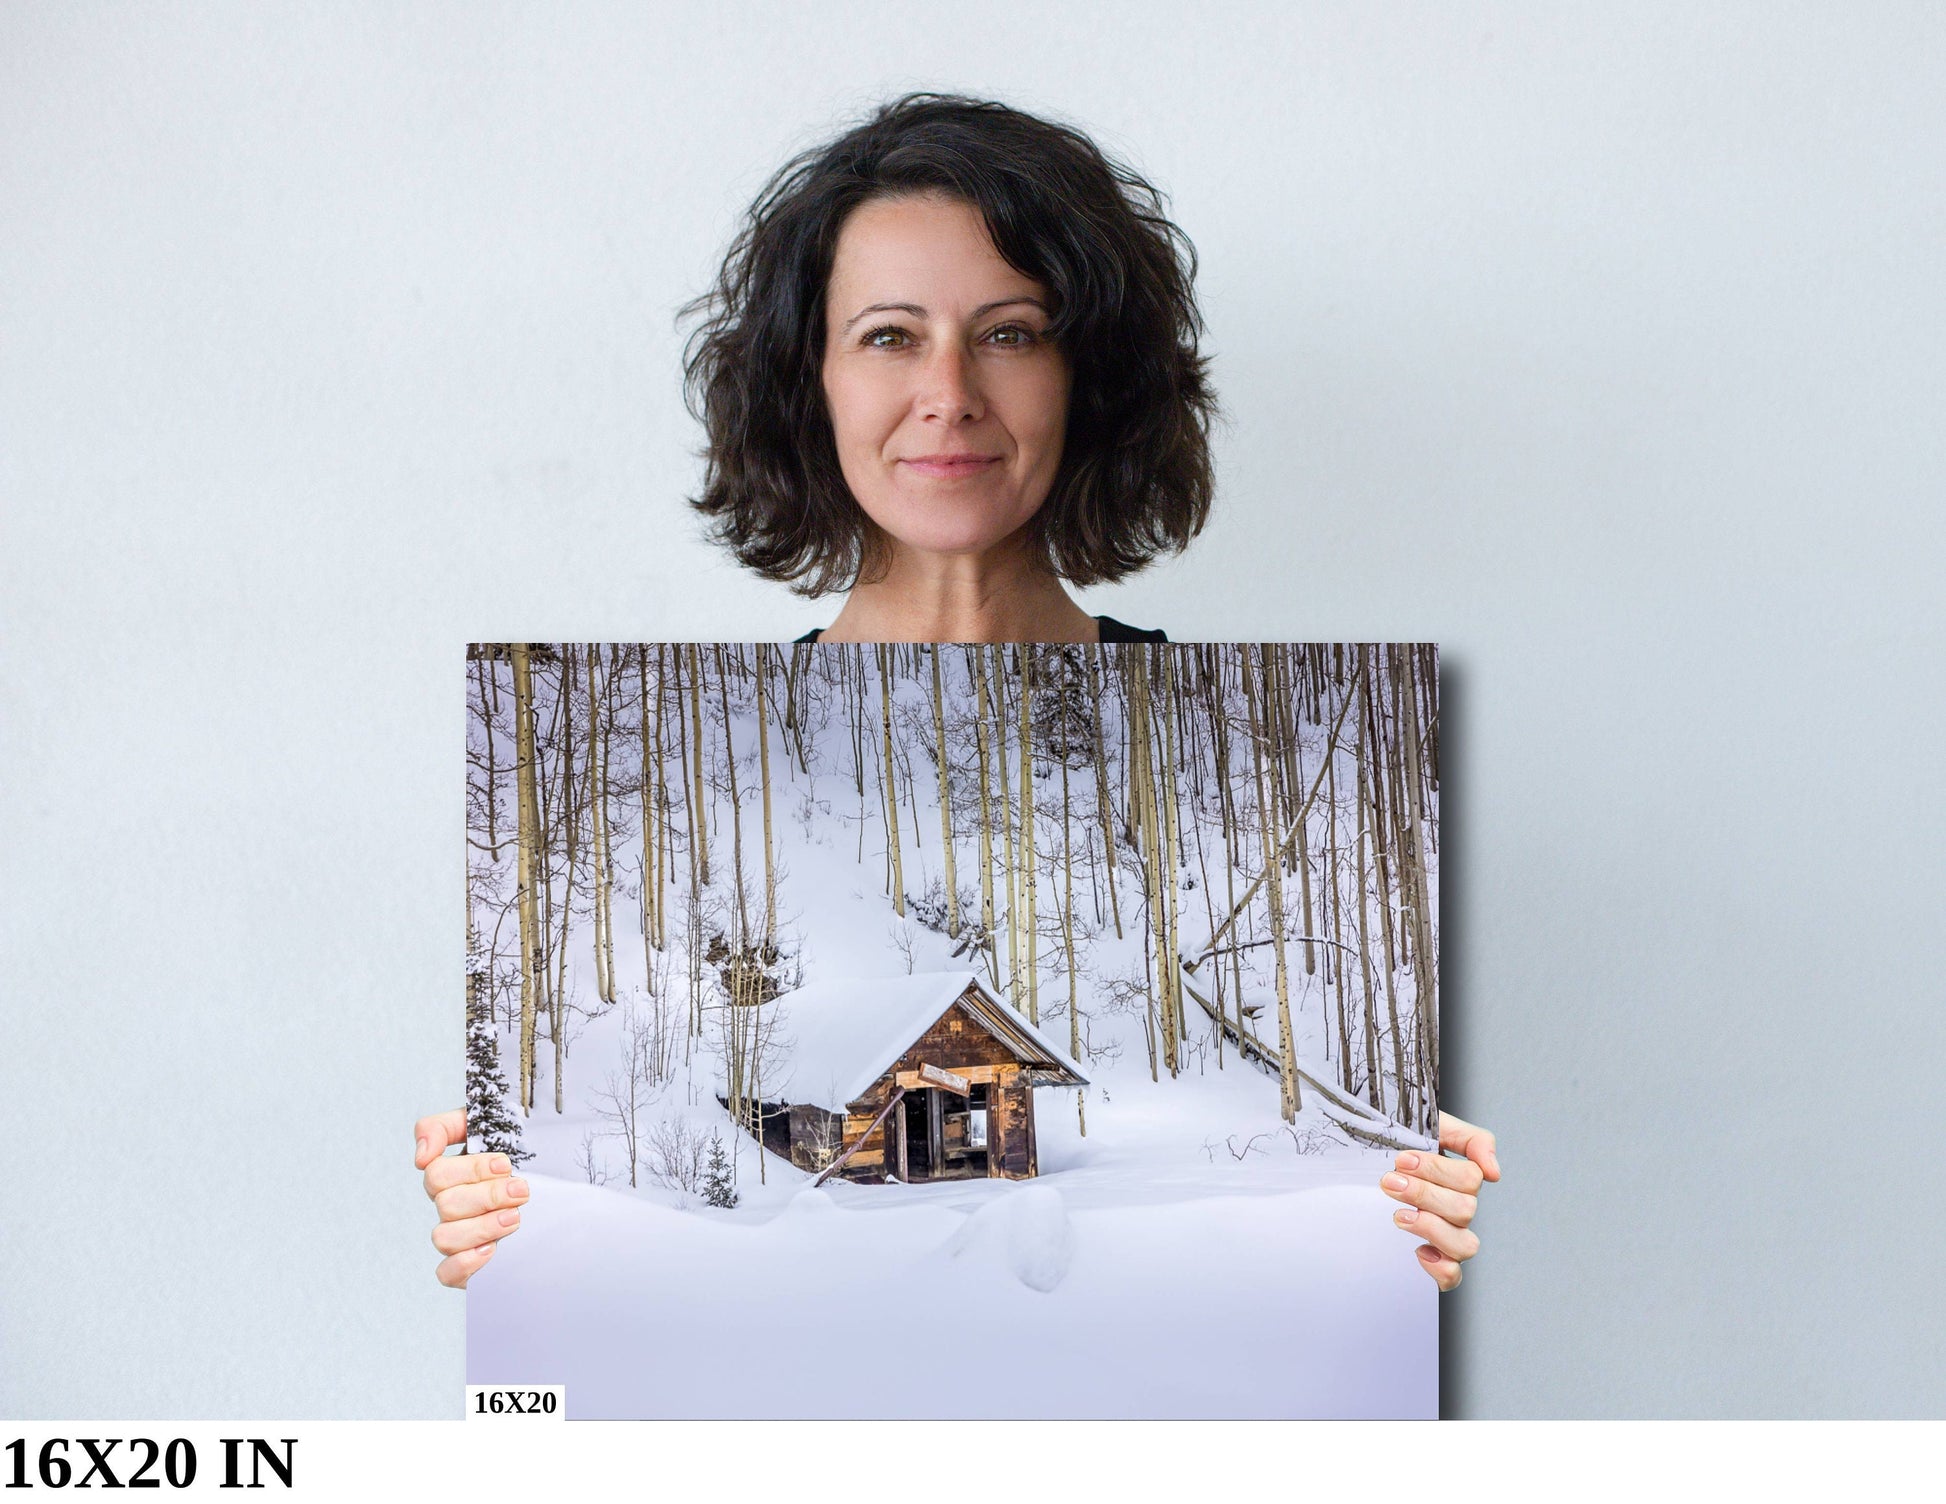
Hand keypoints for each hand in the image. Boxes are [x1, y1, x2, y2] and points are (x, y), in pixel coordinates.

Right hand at [415, 1108, 528, 1288]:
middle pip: (446, 1204)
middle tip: (521, 1191)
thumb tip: (421, 1156)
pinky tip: (491, 1250)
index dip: (472, 1169)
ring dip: (482, 1227)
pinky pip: (446, 1273)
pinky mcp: (467, 1266)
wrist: (562, 1196)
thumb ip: (445, 1127)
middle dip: (488, 1196)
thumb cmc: (524, 1156)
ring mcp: (458, 1237)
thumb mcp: (490, 1126)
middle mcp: (451, 1207)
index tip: (505, 1165)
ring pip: (444, 1238)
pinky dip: (465, 1263)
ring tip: (515, 1218)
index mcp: (452, 1176)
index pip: (436, 1174)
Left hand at [1380, 1111, 1498, 1290]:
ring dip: (1431, 1228)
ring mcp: (1446, 1234)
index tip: (1402, 1160)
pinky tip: (1419, 1251)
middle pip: (1464, 1209)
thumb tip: (1493, 1171)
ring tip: (1399, 1215)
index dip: (1437, 1170)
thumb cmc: (1390, 1141)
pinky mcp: (1432, 1258)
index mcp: (1458, 1177)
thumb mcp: (1430, 1126)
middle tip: (1389, 1182)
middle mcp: (1457, 1207)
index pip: (1471, 1178)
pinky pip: (1452, 1276)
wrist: (1352, 1155)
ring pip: (1465, 1244)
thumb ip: (1470, 1139)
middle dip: (1423, 1194)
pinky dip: (1441, 1268)